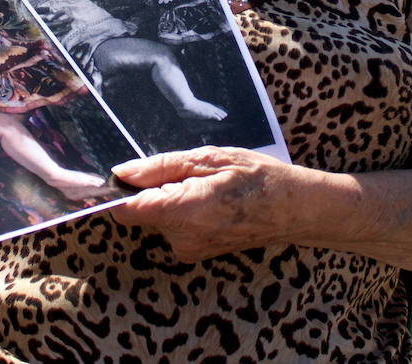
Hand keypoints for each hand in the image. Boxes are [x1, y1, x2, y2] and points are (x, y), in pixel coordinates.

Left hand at [110, 147, 317, 261]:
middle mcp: (181, 239)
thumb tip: (121, 173)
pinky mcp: (194, 253)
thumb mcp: (209, 158)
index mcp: (183, 212)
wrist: (294, 210)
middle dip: (153, 189)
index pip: (126, 210)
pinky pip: (173, 227)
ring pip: (157, 217)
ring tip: (206, 185)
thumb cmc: (257, 178)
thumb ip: (161, 167)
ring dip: (170, 199)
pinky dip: (182, 211)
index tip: (121, 174)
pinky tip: (210, 200)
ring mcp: (188, 250)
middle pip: (141, 211)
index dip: (117, 192)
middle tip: (188, 172)